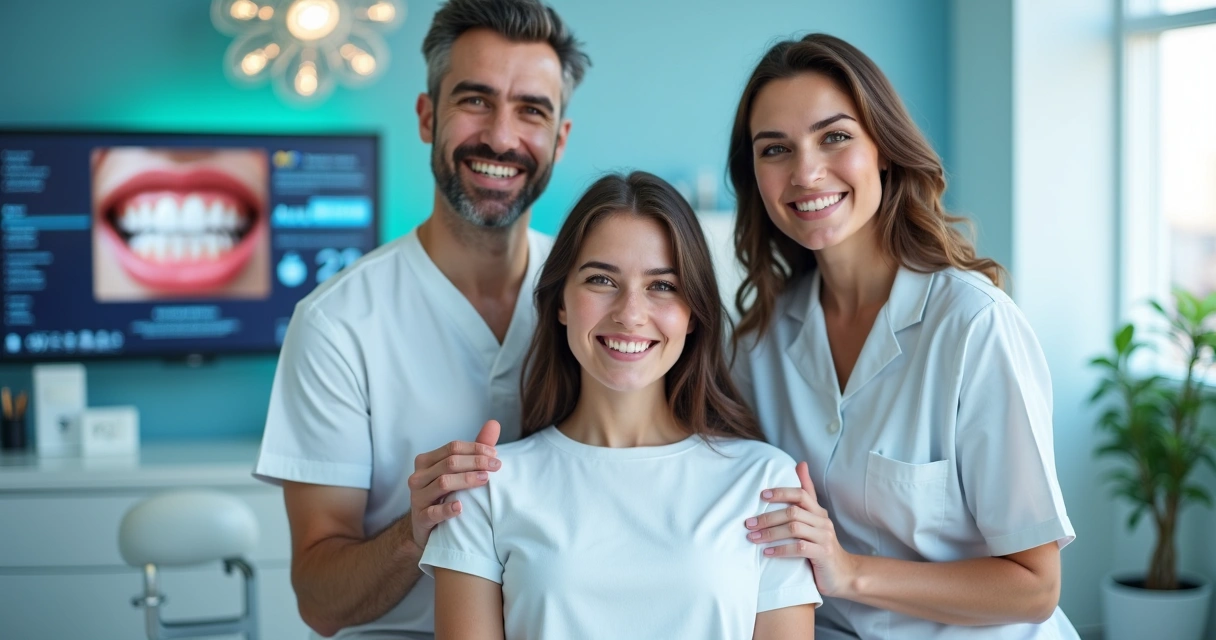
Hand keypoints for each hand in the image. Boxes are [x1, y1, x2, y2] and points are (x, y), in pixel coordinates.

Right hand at [406, 420, 500, 547]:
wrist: (427, 527)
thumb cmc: (444, 495)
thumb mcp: (458, 471)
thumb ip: (475, 449)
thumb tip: (494, 423)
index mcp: (426, 461)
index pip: (452, 448)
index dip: (475, 448)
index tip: (495, 454)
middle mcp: (418, 477)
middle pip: (449, 463)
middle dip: (476, 462)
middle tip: (496, 466)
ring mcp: (418, 498)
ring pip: (443, 483)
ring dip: (466, 480)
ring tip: (485, 480)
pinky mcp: (420, 518)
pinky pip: (433, 512)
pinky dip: (447, 509)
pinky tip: (461, 507)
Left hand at [745, 461, 859, 596]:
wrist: (843, 575)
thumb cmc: (822, 546)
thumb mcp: (814, 520)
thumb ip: (807, 495)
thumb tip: (801, 464)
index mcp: (818, 512)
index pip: (800, 494)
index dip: (781, 493)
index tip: (761, 496)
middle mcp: (823, 521)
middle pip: (792, 512)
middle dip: (767, 517)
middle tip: (748, 523)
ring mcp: (824, 538)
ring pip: (794, 528)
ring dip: (770, 533)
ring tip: (753, 537)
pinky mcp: (823, 554)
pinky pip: (799, 548)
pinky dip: (780, 549)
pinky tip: (766, 552)